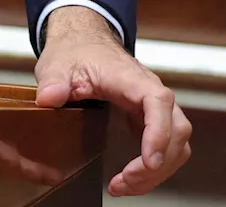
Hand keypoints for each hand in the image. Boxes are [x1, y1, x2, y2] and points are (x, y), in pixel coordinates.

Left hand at [36, 6, 191, 196]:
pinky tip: (131, 176)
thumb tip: (48, 98)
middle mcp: (149, 89)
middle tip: (125, 181)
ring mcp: (152, 104)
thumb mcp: (58, 64)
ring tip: (125, 184)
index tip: (148, 161)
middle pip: (176, 129)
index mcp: (129, 77)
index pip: (157, 102)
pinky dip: (155, 166)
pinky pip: (167, 144)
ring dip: (158, 170)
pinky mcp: (149, 115)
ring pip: (177, 141)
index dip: (159, 133)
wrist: (82, 40)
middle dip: (158, 163)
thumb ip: (53, 81)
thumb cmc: (75, 51)